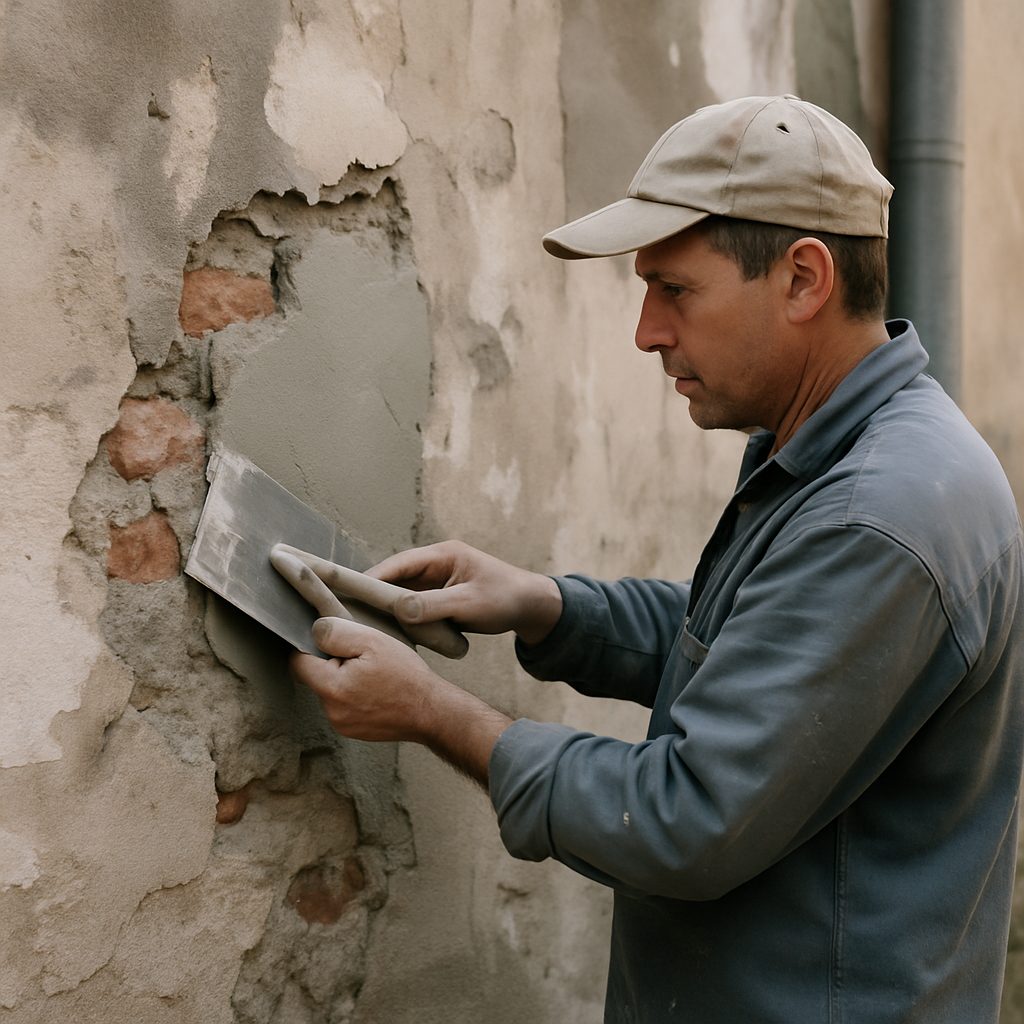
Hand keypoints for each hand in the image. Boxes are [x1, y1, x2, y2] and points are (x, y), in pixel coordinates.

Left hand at [291, 616, 511, 785]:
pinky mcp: (352, 730)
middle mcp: (331, 712)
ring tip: (371, 673)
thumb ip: (337, 633)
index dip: (311, 646)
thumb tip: (314, 631)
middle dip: (330, 663)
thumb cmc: (406, 676)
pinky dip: (352, 694)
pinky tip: (374, 688)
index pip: (298, 662)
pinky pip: (341, 705)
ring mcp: (341, 724)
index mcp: (332, 689)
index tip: (333, 641)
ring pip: (328, 690)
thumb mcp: (373, 641)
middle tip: (361, 657)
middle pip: (313, 676)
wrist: (431, 712)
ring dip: (342, 678)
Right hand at [367, 541, 562, 644]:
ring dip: (389, 610)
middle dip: (375, 596)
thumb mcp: (470, 603)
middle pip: (395, 579)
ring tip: (364, 628)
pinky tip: (390, 635)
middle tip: (350, 615)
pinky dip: (404, 619)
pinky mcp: (440, 598)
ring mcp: (437, 582)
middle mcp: (435, 565)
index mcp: (442, 555)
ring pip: (402, 595)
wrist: (531, 606)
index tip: (348, 594)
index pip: (398, 564)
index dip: (372, 578)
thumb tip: (400, 609)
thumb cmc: (505, 598)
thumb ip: (435, 605)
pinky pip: (414, 607)